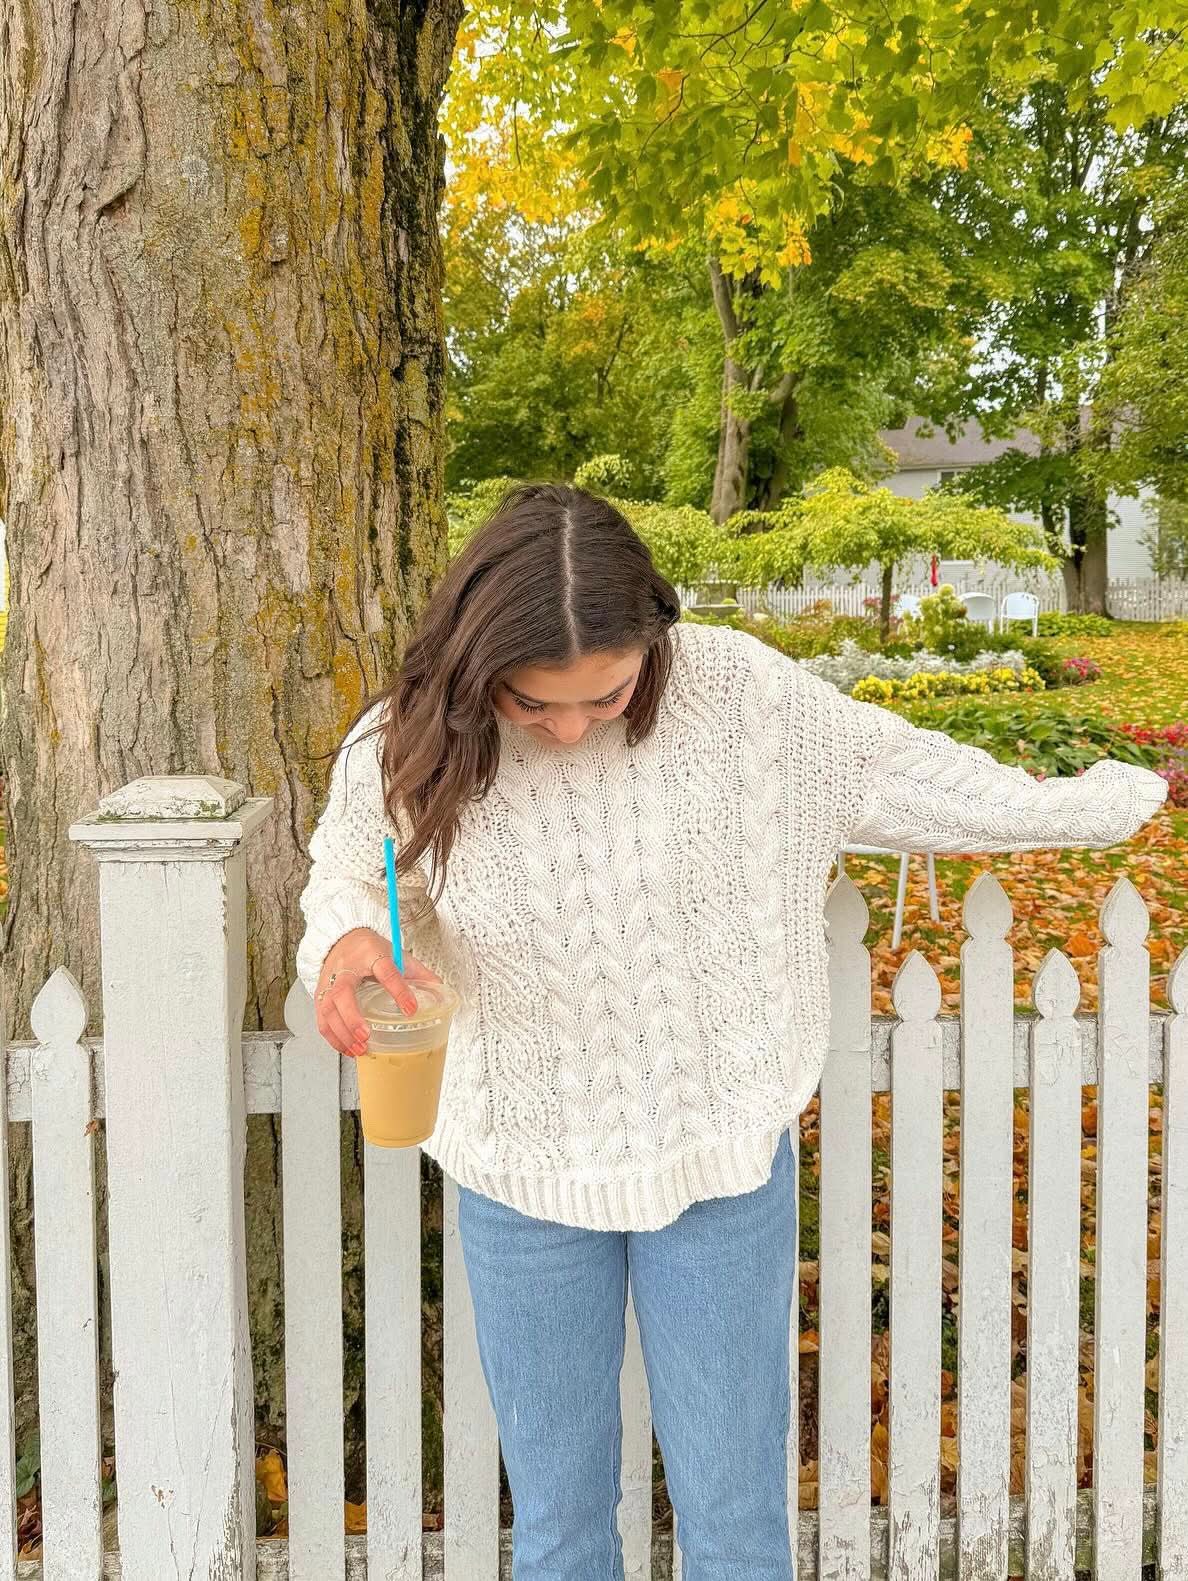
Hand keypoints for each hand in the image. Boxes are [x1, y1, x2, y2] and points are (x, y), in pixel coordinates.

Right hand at [314, 928, 441, 1058]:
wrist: (342, 939)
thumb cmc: (370, 950)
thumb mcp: (397, 954)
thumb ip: (419, 973)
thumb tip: (441, 992)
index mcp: (370, 953)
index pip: (385, 970)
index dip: (398, 989)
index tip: (410, 1009)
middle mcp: (346, 967)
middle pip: (343, 992)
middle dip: (352, 1017)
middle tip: (366, 1036)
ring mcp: (330, 981)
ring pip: (328, 1009)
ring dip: (342, 1033)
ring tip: (360, 1049)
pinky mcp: (320, 994)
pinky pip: (322, 1019)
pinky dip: (333, 1037)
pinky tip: (347, 1049)